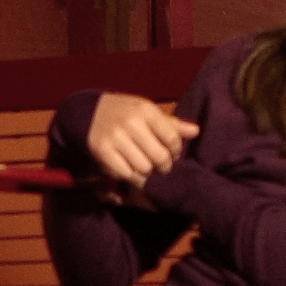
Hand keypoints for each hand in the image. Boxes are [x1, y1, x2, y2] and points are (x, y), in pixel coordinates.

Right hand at [82, 94, 196, 192]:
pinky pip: (125, 173)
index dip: (176, 151)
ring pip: (143, 168)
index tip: (172, 154)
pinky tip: (131, 169)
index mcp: (146, 110)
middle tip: (161, 166)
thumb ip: (172, 124)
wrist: (88, 112)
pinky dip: (130, 176)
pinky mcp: (102, 150)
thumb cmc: (125, 112)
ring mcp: (115, 137)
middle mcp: (131, 122)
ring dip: (147, 172)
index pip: (172, 138)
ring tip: (145, 167)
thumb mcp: (148, 112)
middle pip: (159, 157)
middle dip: (164, 166)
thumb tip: (196, 131)